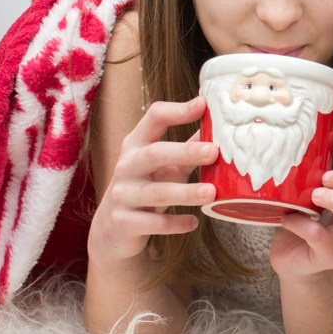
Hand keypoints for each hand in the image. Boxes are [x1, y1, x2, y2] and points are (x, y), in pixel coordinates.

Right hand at [87, 98, 216, 264]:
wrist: (112, 228)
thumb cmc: (146, 187)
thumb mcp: (165, 165)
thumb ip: (188, 148)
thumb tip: (220, 128)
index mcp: (137, 144)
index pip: (154, 118)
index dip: (178, 111)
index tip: (203, 105)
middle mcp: (127, 166)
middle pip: (155, 154)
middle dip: (185, 152)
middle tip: (214, 152)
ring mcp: (123, 195)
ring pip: (157, 192)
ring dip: (186, 192)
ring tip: (211, 193)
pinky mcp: (124, 222)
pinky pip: (154, 223)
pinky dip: (176, 223)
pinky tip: (193, 223)